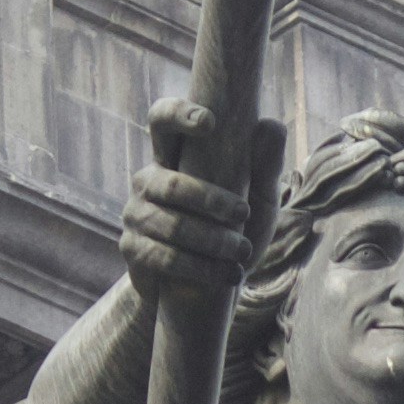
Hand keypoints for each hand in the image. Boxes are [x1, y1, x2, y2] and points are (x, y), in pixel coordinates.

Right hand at [119, 99, 254, 302]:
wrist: (201, 289)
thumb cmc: (232, 232)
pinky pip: (166, 258)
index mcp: (172, 156)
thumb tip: (271, 124)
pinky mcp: (132, 248)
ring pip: (175, 226)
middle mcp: (147, 180)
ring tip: (244, 252)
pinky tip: (229, 275)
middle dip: (212, 201)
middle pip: (173, 185)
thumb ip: (265, 167)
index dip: (179, 114)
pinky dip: (203, 269)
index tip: (210, 122)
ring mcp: (135, 214)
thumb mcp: (257, 200)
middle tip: (245, 213)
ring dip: (214, 242)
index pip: (162, 120)